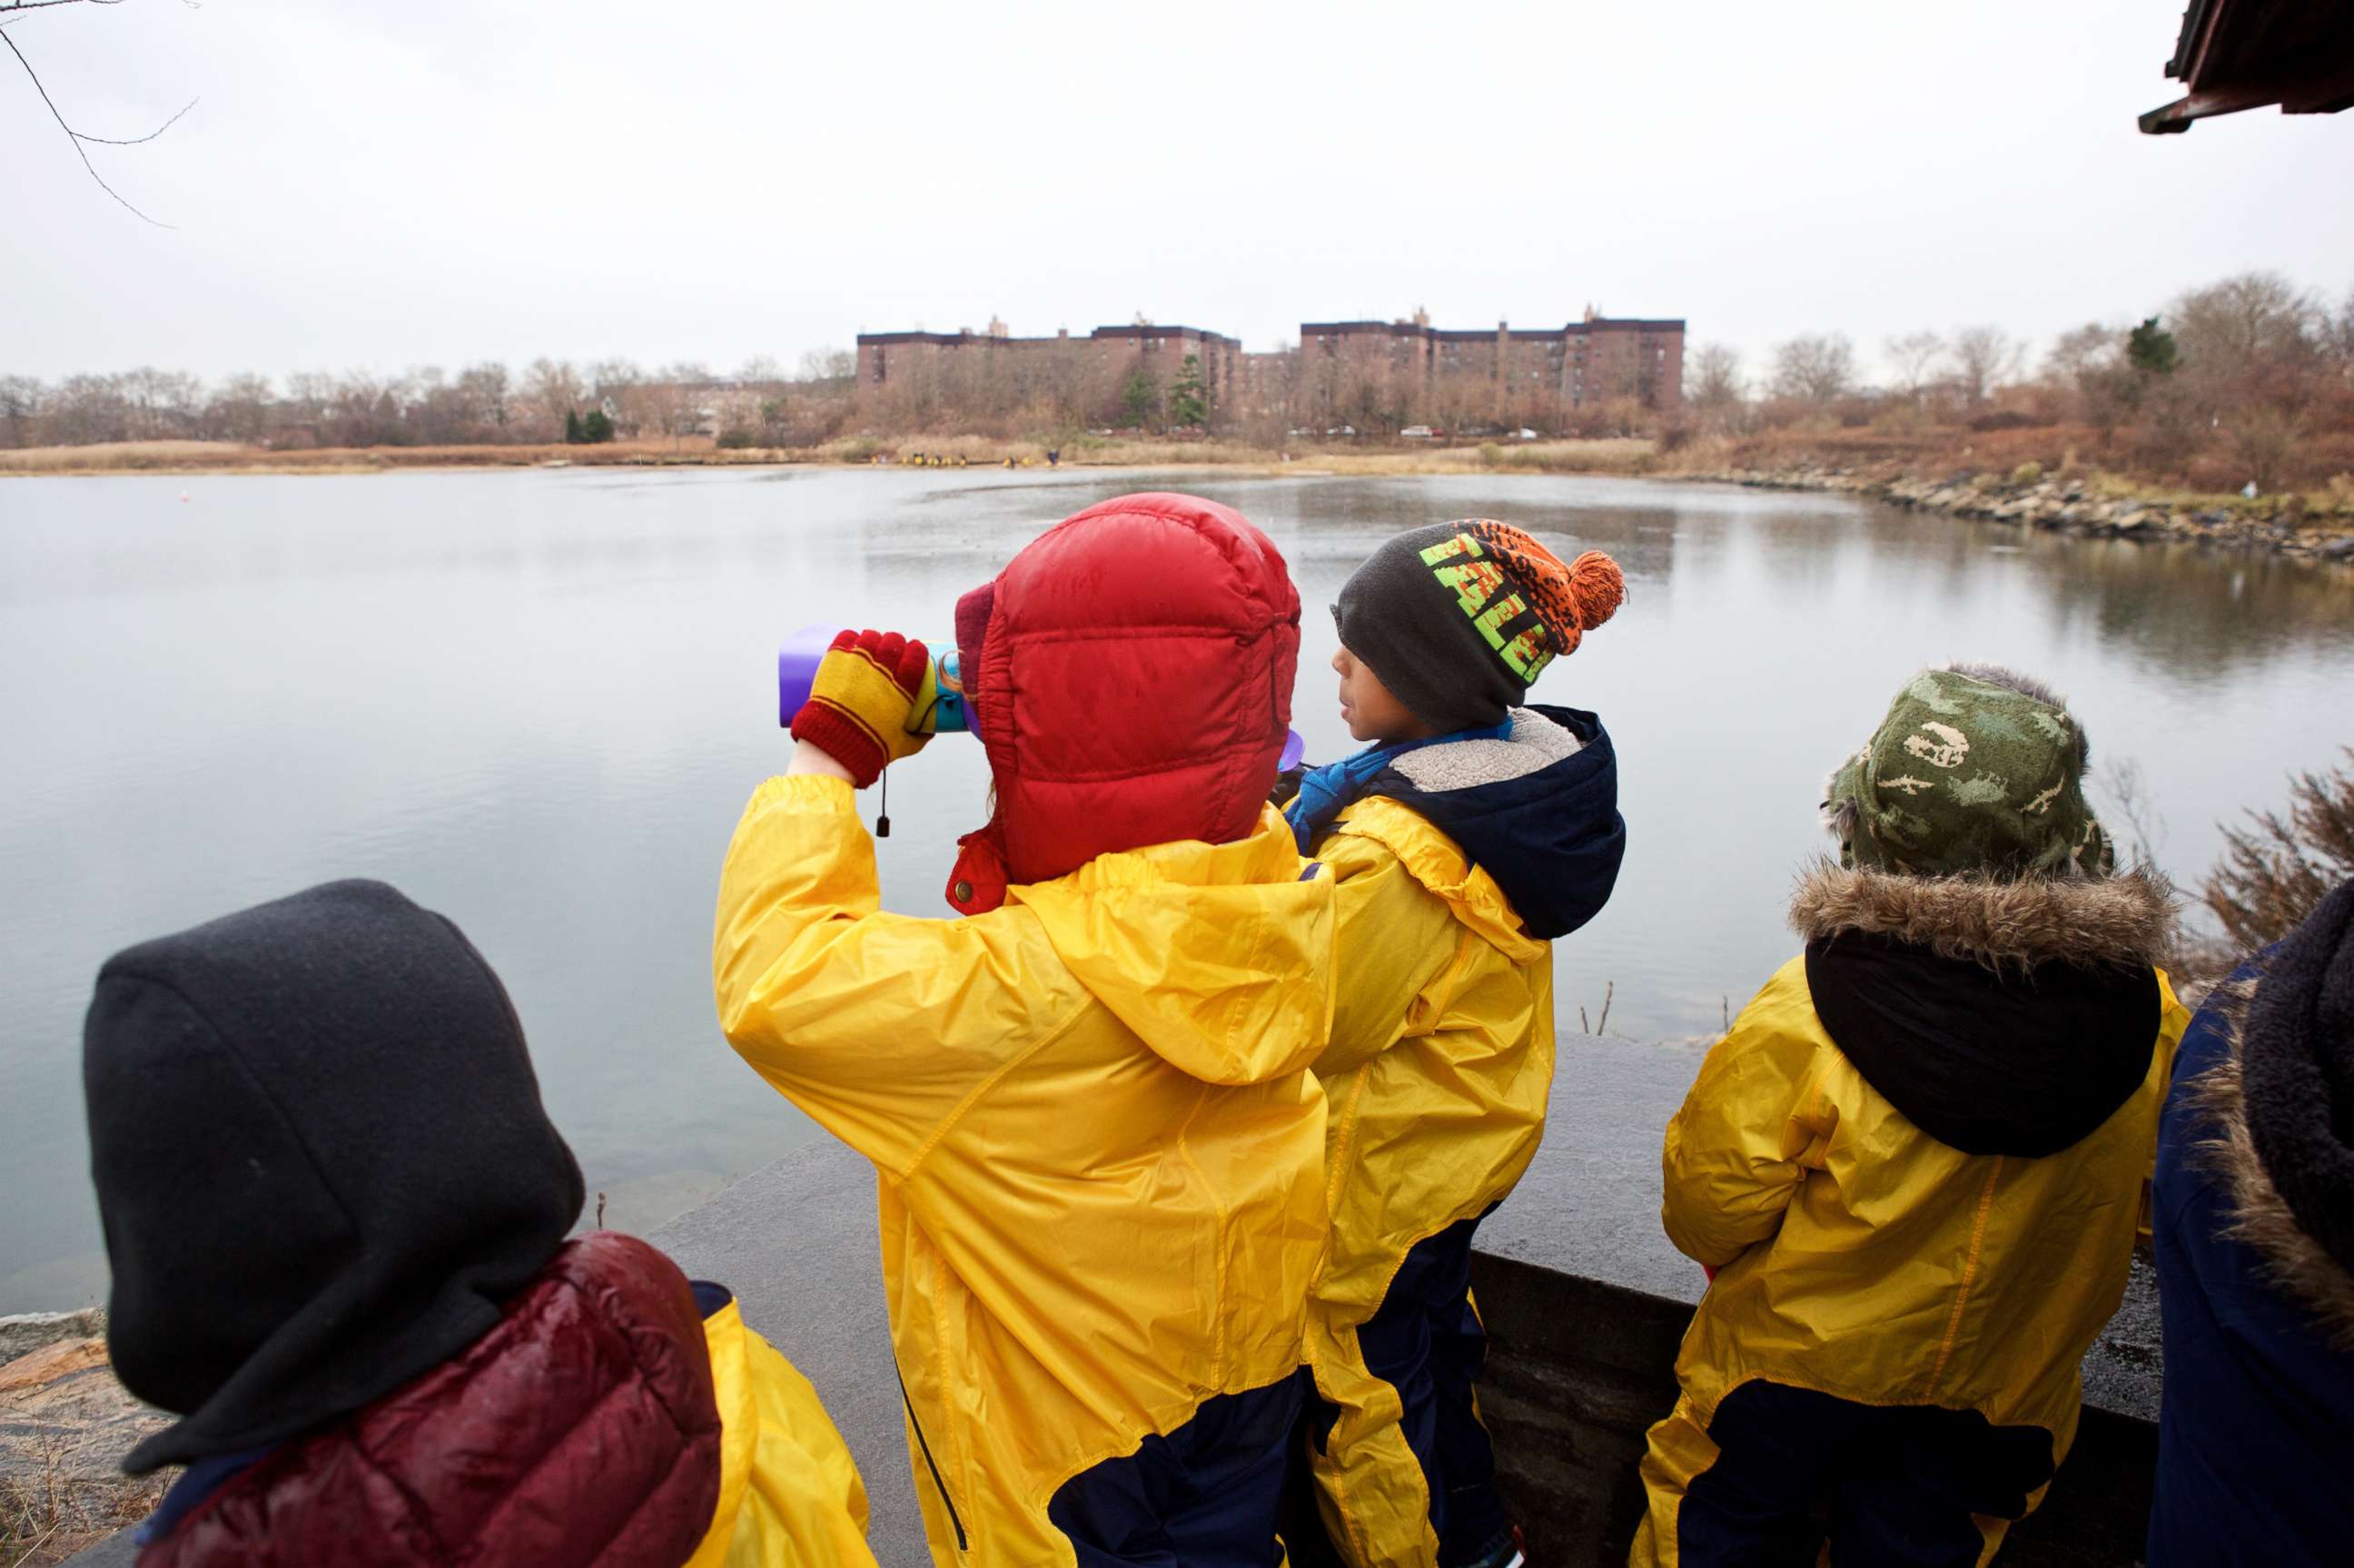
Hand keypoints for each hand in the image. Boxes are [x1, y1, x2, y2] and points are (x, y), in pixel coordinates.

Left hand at [789, 629, 936, 788]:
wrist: (834, 747)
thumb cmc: (870, 747)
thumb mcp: (902, 744)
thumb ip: (918, 738)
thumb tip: (929, 733)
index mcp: (903, 686)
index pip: (916, 653)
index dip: (916, 650)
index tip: (913, 654)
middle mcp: (883, 669)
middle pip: (894, 640)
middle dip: (895, 643)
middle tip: (890, 653)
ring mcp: (857, 661)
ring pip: (870, 636)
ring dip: (873, 640)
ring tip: (869, 649)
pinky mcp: (835, 660)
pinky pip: (846, 637)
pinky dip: (850, 638)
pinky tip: (851, 644)